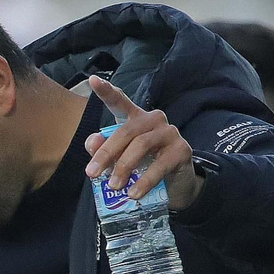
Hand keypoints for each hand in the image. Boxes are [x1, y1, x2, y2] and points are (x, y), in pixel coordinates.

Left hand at [82, 75, 203, 211]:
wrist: (175, 185)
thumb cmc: (144, 167)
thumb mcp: (121, 159)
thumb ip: (103, 149)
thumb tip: (92, 142)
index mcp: (134, 118)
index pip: (120, 102)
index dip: (106, 91)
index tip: (93, 80)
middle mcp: (153, 120)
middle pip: (125, 131)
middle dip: (106, 153)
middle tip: (91, 174)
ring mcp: (169, 132)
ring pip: (141, 145)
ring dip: (124, 167)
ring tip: (114, 186)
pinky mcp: (182, 149)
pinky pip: (159, 164)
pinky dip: (145, 180)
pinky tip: (134, 193)